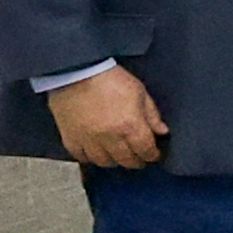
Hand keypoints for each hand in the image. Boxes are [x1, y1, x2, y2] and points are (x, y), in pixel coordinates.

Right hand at [44, 66, 166, 169]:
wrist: (76, 71)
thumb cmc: (111, 78)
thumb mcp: (139, 92)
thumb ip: (152, 115)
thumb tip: (162, 132)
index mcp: (130, 126)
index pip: (145, 150)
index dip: (152, 155)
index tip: (154, 155)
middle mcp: (110, 138)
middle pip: (126, 160)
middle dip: (136, 160)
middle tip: (139, 157)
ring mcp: (88, 141)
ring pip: (104, 162)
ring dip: (114, 160)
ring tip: (118, 155)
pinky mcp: (70, 138)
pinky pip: (81, 157)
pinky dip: (90, 158)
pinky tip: (96, 152)